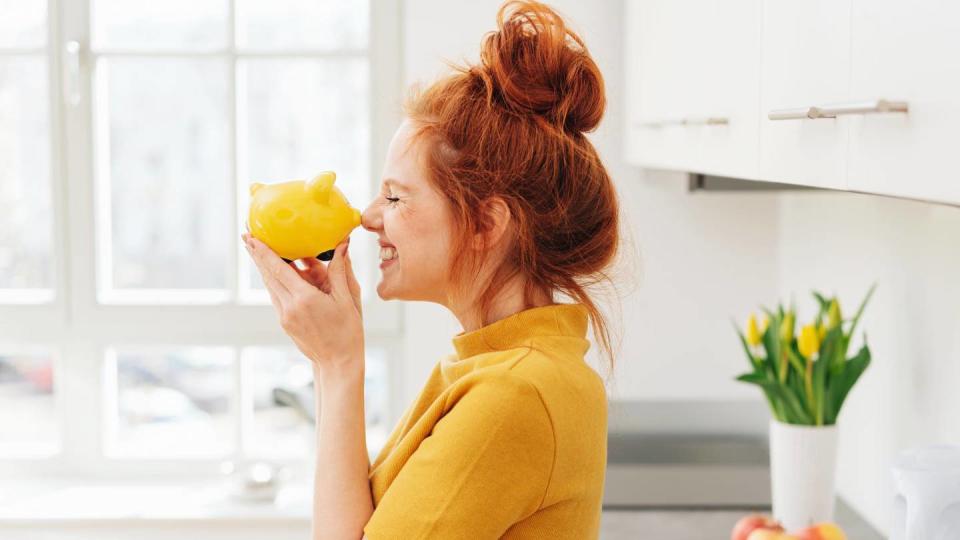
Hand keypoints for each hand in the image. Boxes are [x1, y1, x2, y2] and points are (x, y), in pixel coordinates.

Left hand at [242, 232, 362, 377]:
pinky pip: (277, 296)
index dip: (263, 251)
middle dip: (257, 255)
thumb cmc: (348, 332)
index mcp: (305, 299)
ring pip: (270, 285)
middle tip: (247, 235)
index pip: (278, 269)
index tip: (252, 236)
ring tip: (257, 249)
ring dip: (264, 267)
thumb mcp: (348, 299)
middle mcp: (290, 307)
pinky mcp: (285, 322)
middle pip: (268, 275)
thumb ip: (340, 270)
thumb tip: (342, 245)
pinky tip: (275, 272)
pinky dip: (274, 280)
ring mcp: (285, 316)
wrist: (338, 363)